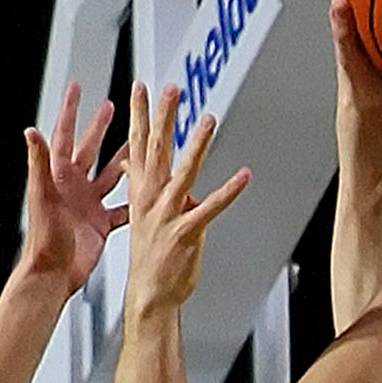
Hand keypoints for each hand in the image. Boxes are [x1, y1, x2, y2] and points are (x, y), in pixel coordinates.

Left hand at [22, 82, 130, 292]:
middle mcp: (75, 187)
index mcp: (60, 176)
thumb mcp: (43, 196)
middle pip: (90, 149)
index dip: (70, 111)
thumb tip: (31, 133)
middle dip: (100, 127)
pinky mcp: (101, 222)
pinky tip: (150, 193)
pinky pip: (123, 207)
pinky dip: (136, 201)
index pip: (64, 135)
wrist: (55, 273)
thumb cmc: (46, 238)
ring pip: (111, 175)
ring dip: (124, 160)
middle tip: (112, 107)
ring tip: (138, 143)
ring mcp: (89, 204)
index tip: (77, 89)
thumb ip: (39, 163)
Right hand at [123, 82, 251, 317]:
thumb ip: (144, 185)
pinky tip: (244, 176)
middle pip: (156, 150)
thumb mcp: (141, 213)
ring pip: (183, 173)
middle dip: (162, 117)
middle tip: (170, 89)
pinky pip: (210, 207)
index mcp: (141, 191)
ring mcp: (168, 214)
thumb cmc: (150, 256)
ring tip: (207, 120)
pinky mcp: (186, 232)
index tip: (141, 88)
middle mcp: (151, 199)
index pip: (138, 144)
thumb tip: (142, 164)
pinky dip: (228, 191)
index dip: (140, 115)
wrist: (149, 294)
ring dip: (196, 145)